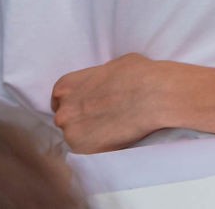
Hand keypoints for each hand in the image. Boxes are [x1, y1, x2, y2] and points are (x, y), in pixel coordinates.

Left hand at [50, 53, 180, 153]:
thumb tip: (103, 83)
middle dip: (82, 118)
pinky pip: (89, 149)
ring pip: (76, 136)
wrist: (155, 95)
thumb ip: (97, 78)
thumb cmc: (140, 74)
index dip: (76, 102)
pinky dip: (100, 145)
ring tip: (114, 127)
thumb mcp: (113, 65)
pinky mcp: (84, 149)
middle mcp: (62, 110)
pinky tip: (118, 135)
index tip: (90, 105)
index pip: (59, 98)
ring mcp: (70, 132)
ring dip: (91, 133)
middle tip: (105, 117)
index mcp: (65, 86)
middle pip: (66, 118)